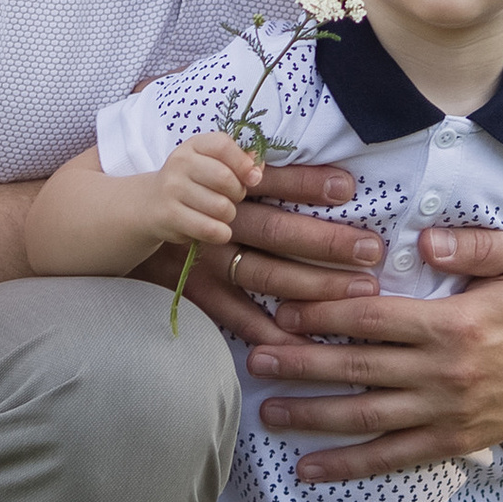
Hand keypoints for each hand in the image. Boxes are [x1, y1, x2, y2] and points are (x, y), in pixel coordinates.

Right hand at [137, 135, 258, 254]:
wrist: (151, 203)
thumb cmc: (192, 182)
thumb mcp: (211, 163)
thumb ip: (238, 162)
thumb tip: (257, 170)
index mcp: (194, 145)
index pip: (223, 146)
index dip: (243, 163)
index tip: (252, 177)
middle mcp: (180, 162)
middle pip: (225, 179)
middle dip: (237, 193)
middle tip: (230, 198)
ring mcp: (172, 189)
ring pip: (221, 208)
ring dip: (228, 215)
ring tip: (217, 213)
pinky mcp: (170, 216)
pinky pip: (210, 229)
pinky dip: (221, 233)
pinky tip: (215, 230)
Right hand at [149, 157, 377, 339]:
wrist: (131, 217)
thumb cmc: (189, 187)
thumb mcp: (213, 162)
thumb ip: (257, 165)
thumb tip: (317, 167)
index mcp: (226, 187)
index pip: (270, 182)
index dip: (306, 184)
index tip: (347, 187)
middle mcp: (219, 222)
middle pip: (275, 231)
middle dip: (326, 241)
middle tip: (371, 249)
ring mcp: (206, 260)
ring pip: (264, 273)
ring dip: (313, 284)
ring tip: (359, 289)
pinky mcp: (197, 290)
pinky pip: (237, 316)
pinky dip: (271, 330)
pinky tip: (309, 339)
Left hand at [244, 220, 502, 476]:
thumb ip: (478, 245)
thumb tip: (424, 242)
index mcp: (454, 325)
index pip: (374, 318)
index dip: (325, 314)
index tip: (284, 310)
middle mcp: (444, 374)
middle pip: (359, 370)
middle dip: (301, 365)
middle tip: (254, 358)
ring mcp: (445, 413)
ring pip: (367, 418)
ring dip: (313, 416)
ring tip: (266, 410)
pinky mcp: (450, 442)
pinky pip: (391, 458)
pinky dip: (348, 467)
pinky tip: (308, 469)